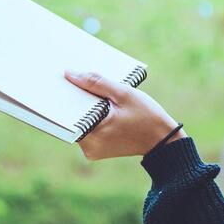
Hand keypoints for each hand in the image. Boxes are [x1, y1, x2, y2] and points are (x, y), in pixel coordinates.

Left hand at [66, 70, 183, 161]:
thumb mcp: (123, 94)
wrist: (163, 140)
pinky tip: (97, 100)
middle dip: (75, 97)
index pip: (67, 112)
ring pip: (80, 121)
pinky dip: (91, 114)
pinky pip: (87, 127)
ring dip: (84, 105)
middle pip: (72, 117)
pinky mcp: (96, 149)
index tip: (59, 78)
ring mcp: (91, 150)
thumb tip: (70, 74)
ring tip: (87, 86)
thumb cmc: (147, 117)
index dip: (64, 93)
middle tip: (72, 76)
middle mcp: (88, 147)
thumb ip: (96, 83)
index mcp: (92, 135)